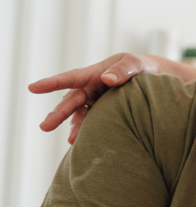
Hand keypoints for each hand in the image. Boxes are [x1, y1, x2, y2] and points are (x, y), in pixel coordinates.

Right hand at [29, 53, 152, 142]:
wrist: (151, 79)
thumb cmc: (141, 67)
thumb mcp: (135, 64)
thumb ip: (123, 70)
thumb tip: (107, 79)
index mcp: (94, 74)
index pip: (70, 78)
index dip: (52, 83)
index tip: (33, 88)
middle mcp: (90, 89)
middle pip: (71, 102)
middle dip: (58, 114)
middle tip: (44, 127)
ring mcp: (95, 102)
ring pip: (80, 115)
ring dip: (74, 127)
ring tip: (72, 141)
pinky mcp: (103, 113)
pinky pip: (92, 123)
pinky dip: (88, 132)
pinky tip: (84, 142)